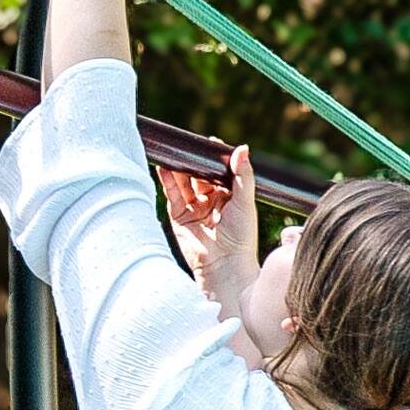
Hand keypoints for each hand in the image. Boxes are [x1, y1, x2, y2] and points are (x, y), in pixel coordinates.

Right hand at [161, 144, 259, 311]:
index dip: (214, 158)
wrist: (225, 265)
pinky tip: (164, 167)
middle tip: (187, 145)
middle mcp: (210, 200)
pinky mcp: (179, 217)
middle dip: (193, 160)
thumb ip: (243, 175)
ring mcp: (193, 208)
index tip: (210, 143)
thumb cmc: (241, 236)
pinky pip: (172, 194)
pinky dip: (167, 180)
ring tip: (174, 152)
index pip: (219, 171)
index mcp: (228, 196)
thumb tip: (242, 148)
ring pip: (183, 182)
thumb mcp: (245, 201)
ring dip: (178, 168)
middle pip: (198, 174)